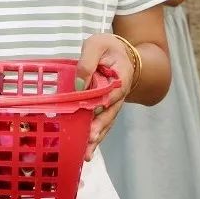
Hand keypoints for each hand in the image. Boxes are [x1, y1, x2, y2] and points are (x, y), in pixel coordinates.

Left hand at [77, 33, 133, 161]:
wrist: (120, 52)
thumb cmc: (108, 47)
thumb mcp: (96, 45)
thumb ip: (87, 62)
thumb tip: (79, 84)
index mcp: (119, 77)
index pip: (111, 93)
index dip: (102, 105)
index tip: (94, 114)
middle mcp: (119, 94)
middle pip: (109, 113)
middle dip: (100, 128)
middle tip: (90, 140)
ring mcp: (113, 103)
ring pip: (106, 122)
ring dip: (97, 138)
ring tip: (87, 153)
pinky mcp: (106, 107)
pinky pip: (101, 122)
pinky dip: (95, 136)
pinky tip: (87, 150)